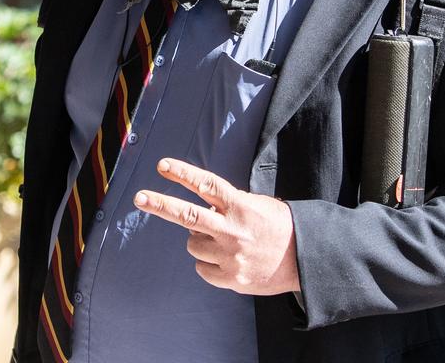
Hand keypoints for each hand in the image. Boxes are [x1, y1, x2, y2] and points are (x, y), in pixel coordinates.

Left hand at [133, 157, 300, 295]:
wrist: (304, 260)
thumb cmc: (279, 227)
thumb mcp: (259, 204)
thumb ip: (230, 203)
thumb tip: (202, 205)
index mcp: (241, 207)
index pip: (207, 185)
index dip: (183, 174)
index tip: (162, 165)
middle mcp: (233, 230)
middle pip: (188, 216)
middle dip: (161, 205)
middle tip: (139, 197)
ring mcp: (230, 256)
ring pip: (192, 244)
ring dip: (200, 240)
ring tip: (223, 241)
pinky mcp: (231, 279)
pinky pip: (202, 268)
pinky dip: (208, 263)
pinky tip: (227, 260)